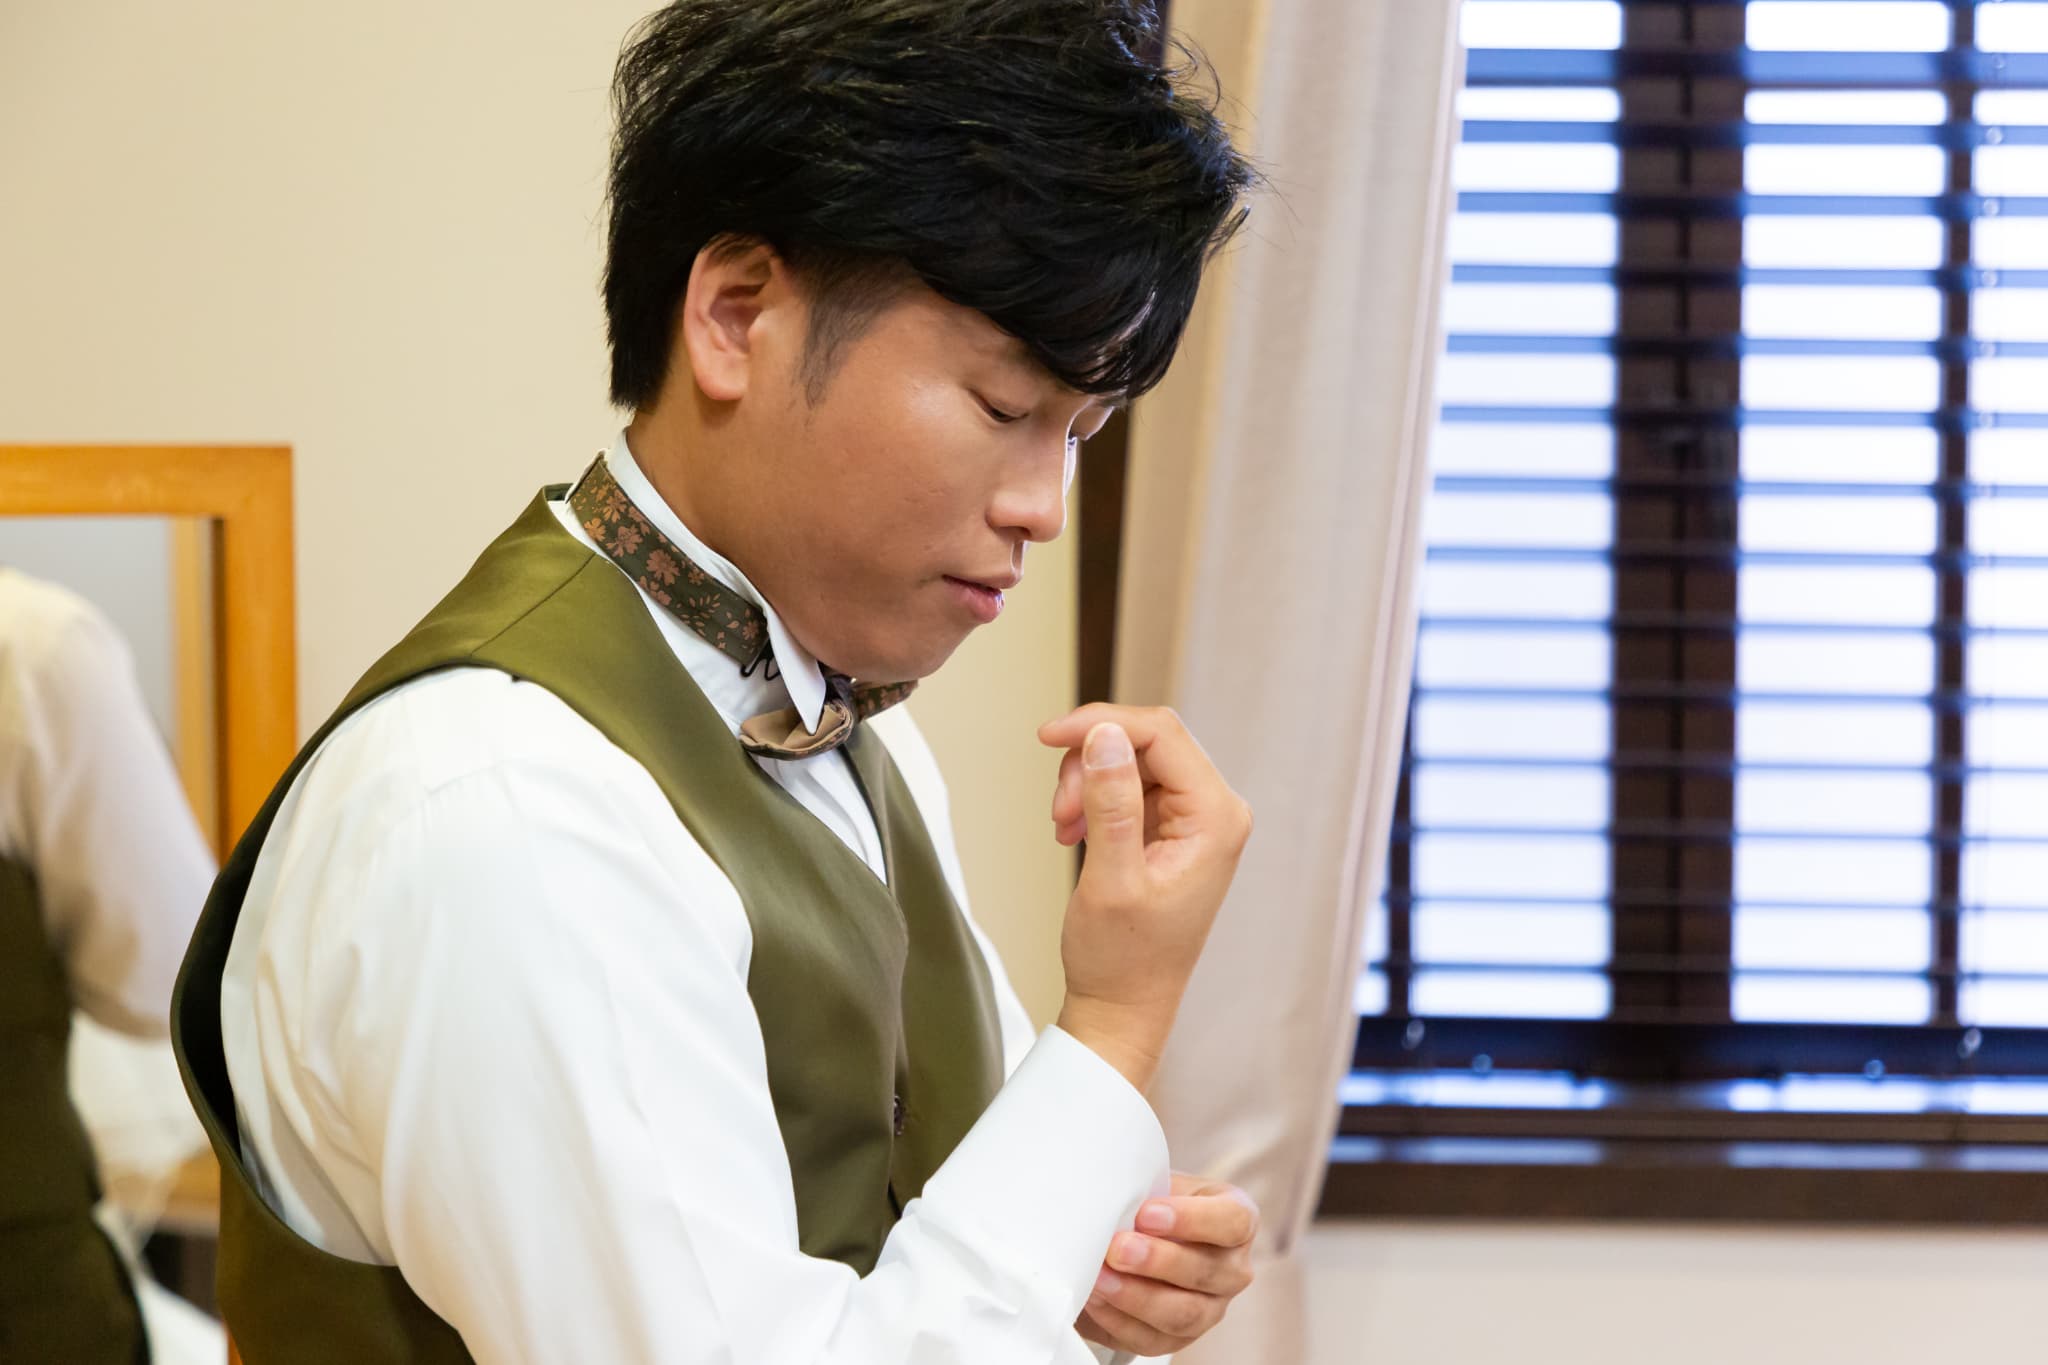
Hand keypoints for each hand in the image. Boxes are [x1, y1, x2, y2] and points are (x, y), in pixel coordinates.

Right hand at [1037, 706, 1252, 1091]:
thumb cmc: (1123, 959)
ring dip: (1087, 782)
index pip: (1161, 734)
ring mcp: (1195, 819)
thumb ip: (1111, 803)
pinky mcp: (1171, 829)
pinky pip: (1127, 785)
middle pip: (1146, 741)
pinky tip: (1075, 834)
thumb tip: (1104, 735)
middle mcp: (1216, 812)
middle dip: (1091, 763)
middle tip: (1059, 811)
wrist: (1122, 1008)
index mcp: (1217, 819)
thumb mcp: (1111, 878)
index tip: (1047, 736)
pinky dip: (1093, 799)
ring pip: (1130, 759)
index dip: (1100, 724)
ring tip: (1065, 829)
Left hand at [1076, 1173, 1259, 1356]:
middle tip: (1118, 1248)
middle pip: (1206, 1271)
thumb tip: (1109, 1197)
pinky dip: (1118, 1319)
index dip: (1192, 1219)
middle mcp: (1233, 1269)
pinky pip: (1151, 1338)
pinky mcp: (1178, 1338)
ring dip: (1137, 1297)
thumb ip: (1144, 1190)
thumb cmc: (1152, 1203)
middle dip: (1158, 1261)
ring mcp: (1211, 1309)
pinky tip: (1095, 1298)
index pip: (1233, 1221)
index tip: (1148, 1213)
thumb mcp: (1157, 1183)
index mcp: (1237, 1220)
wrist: (1139, 1237)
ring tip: (1100, 1277)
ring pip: (1183, 1314)